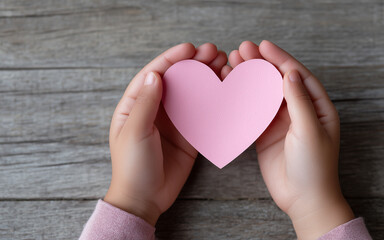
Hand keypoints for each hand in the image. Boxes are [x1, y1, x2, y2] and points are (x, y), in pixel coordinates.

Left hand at [104, 43, 229, 225]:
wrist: (144, 199)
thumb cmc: (132, 166)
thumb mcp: (135, 132)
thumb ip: (146, 103)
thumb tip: (156, 74)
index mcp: (135, 104)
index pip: (155, 74)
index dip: (172, 59)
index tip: (189, 48)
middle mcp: (155, 108)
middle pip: (177, 79)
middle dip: (194, 64)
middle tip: (214, 52)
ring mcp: (174, 121)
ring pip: (192, 93)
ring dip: (206, 79)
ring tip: (223, 66)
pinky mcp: (188, 134)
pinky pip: (202, 113)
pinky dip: (213, 102)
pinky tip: (225, 92)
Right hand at [228, 40, 353, 238]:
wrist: (303, 199)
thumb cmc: (314, 167)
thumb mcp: (310, 130)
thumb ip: (298, 101)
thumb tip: (289, 73)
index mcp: (318, 107)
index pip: (298, 75)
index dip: (281, 58)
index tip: (263, 46)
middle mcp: (300, 111)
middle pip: (278, 80)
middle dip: (261, 64)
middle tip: (242, 50)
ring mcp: (282, 122)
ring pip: (264, 94)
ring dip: (250, 79)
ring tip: (234, 63)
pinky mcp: (266, 134)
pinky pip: (254, 112)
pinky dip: (243, 100)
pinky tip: (233, 88)